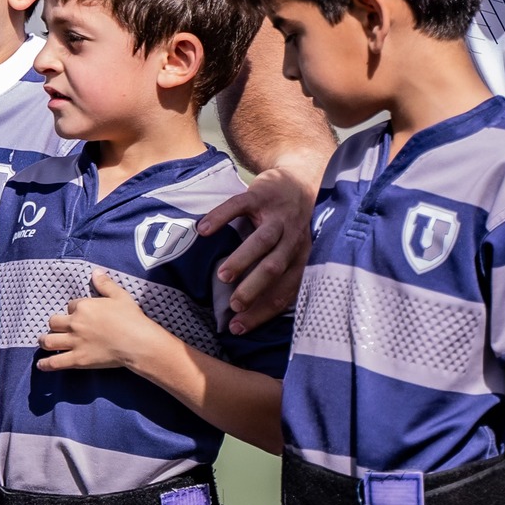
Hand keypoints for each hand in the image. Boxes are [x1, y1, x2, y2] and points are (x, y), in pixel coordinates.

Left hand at [37, 270, 164, 372]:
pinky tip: (41, 365)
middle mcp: (75, 323)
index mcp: (84, 306)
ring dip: (44, 341)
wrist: (137, 342)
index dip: (74, 310)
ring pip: (49, 341)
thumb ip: (105, 284)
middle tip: (57, 328)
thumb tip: (95, 271)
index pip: (71, 305)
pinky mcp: (78, 360)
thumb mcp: (120, 296)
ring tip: (43, 342)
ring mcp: (75, 342)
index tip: (80, 315)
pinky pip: (56, 362)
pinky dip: (46, 364)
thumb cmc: (131, 318)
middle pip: (54, 322)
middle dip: (54, 324)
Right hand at [199, 163, 314, 331]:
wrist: (299, 177)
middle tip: (234, 305)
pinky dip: (220, 217)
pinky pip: (239, 206)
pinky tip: (203, 230)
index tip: (238, 327)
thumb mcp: (294, 250)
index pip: (285, 291)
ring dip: (242, 259)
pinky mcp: (261, 194)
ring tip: (222, 276)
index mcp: (301, 257)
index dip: (262, 312)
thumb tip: (249, 311)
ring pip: (262, 240)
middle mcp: (293, 237)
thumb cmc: (290, 224)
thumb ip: (279, 275)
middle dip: (254, 289)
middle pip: (275, 267)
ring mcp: (277, 215)